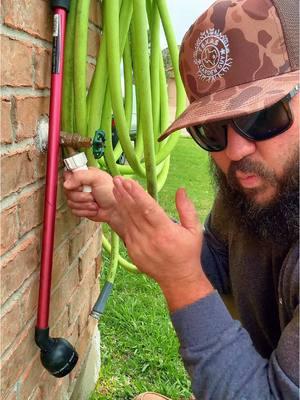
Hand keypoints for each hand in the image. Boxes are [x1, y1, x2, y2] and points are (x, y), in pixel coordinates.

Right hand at [63, 167, 124, 235]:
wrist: (116, 209)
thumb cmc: (111, 192)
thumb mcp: (97, 178)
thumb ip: (80, 176)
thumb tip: (66, 184)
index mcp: (84, 176)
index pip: (67, 176)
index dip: (72, 183)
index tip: (81, 186)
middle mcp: (80, 186)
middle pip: (68, 191)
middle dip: (81, 196)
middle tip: (92, 195)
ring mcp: (80, 198)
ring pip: (71, 202)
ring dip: (85, 205)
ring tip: (95, 202)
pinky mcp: (81, 208)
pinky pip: (75, 211)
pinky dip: (86, 211)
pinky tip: (94, 209)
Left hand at [112, 177, 212, 310]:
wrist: (178, 279)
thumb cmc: (188, 253)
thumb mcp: (194, 230)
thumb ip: (187, 209)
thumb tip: (181, 190)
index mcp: (165, 232)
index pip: (148, 209)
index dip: (137, 194)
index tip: (129, 182)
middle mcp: (150, 238)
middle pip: (133, 212)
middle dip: (124, 194)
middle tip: (117, 179)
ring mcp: (139, 246)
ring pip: (127, 220)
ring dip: (120, 203)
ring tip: (115, 188)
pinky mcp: (133, 251)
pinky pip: (126, 230)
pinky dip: (122, 217)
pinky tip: (119, 206)